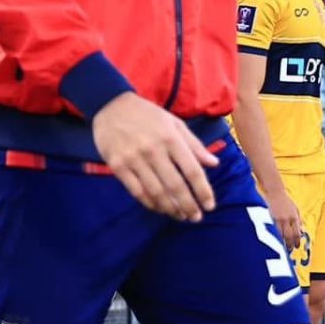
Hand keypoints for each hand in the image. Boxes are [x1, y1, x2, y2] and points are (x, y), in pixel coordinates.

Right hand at [90, 92, 217, 220]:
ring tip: (180, 216)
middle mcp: (153, 150)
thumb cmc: (147, 114)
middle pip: (175, 185)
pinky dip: (150, 203)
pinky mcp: (117, 166)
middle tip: (195, 217)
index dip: (203, 191)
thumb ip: (194, 145)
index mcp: (171, 138)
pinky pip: (136, 191)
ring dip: (170, 208)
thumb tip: (214, 164)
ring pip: (156, 192)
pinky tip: (159, 208)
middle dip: (188, 205)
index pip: (192, 170)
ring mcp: (134, 159)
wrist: (110, 105)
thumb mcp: (174, 123)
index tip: (209, 206)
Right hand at [266, 187, 303, 251]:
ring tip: (284, 247)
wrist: (275, 193)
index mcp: (295, 217)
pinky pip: (275, 230)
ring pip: (283, 234)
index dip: (297, 240)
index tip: (297, 246)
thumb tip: (301, 230)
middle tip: (291, 249)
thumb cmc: (285, 201)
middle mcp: (288, 219)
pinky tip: (277, 240)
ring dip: (284, 242)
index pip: (297, 232)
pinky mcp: (272, 218)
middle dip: (291, 243)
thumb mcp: (295, 209)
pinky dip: (277, 236)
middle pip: (291, 235)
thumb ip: (299, 220)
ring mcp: (280, 219)